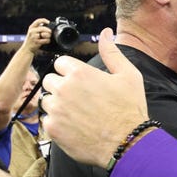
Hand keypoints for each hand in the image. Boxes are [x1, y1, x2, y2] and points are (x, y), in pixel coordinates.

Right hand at [25, 18, 52, 54]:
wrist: (27, 48)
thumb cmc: (32, 40)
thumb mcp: (33, 32)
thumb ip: (39, 28)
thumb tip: (48, 25)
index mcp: (31, 27)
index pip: (38, 21)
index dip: (45, 20)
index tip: (49, 22)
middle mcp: (32, 31)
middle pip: (44, 28)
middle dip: (49, 31)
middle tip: (50, 33)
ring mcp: (34, 36)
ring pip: (46, 34)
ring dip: (49, 36)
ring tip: (47, 38)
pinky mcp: (36, 42)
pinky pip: (46, 40)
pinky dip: (48, 41)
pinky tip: (46, 41)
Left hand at [41, 28, 147, 167]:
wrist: (127, 143)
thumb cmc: (129, 109)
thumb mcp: (128, 75)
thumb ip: (112, 52)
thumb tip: (106, 32)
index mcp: (80, 72)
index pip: (60, 63)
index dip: (71, 72)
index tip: (82, 83)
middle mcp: (64, 88)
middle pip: (50, 80)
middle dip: (62, 87)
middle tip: (81, 99)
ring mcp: (56, 109)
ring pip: (47, 100)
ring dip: (59, 105)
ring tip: (79, 114)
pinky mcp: (52, 128)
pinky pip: (48, 120)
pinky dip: (59, 123)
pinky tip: (76, 126)